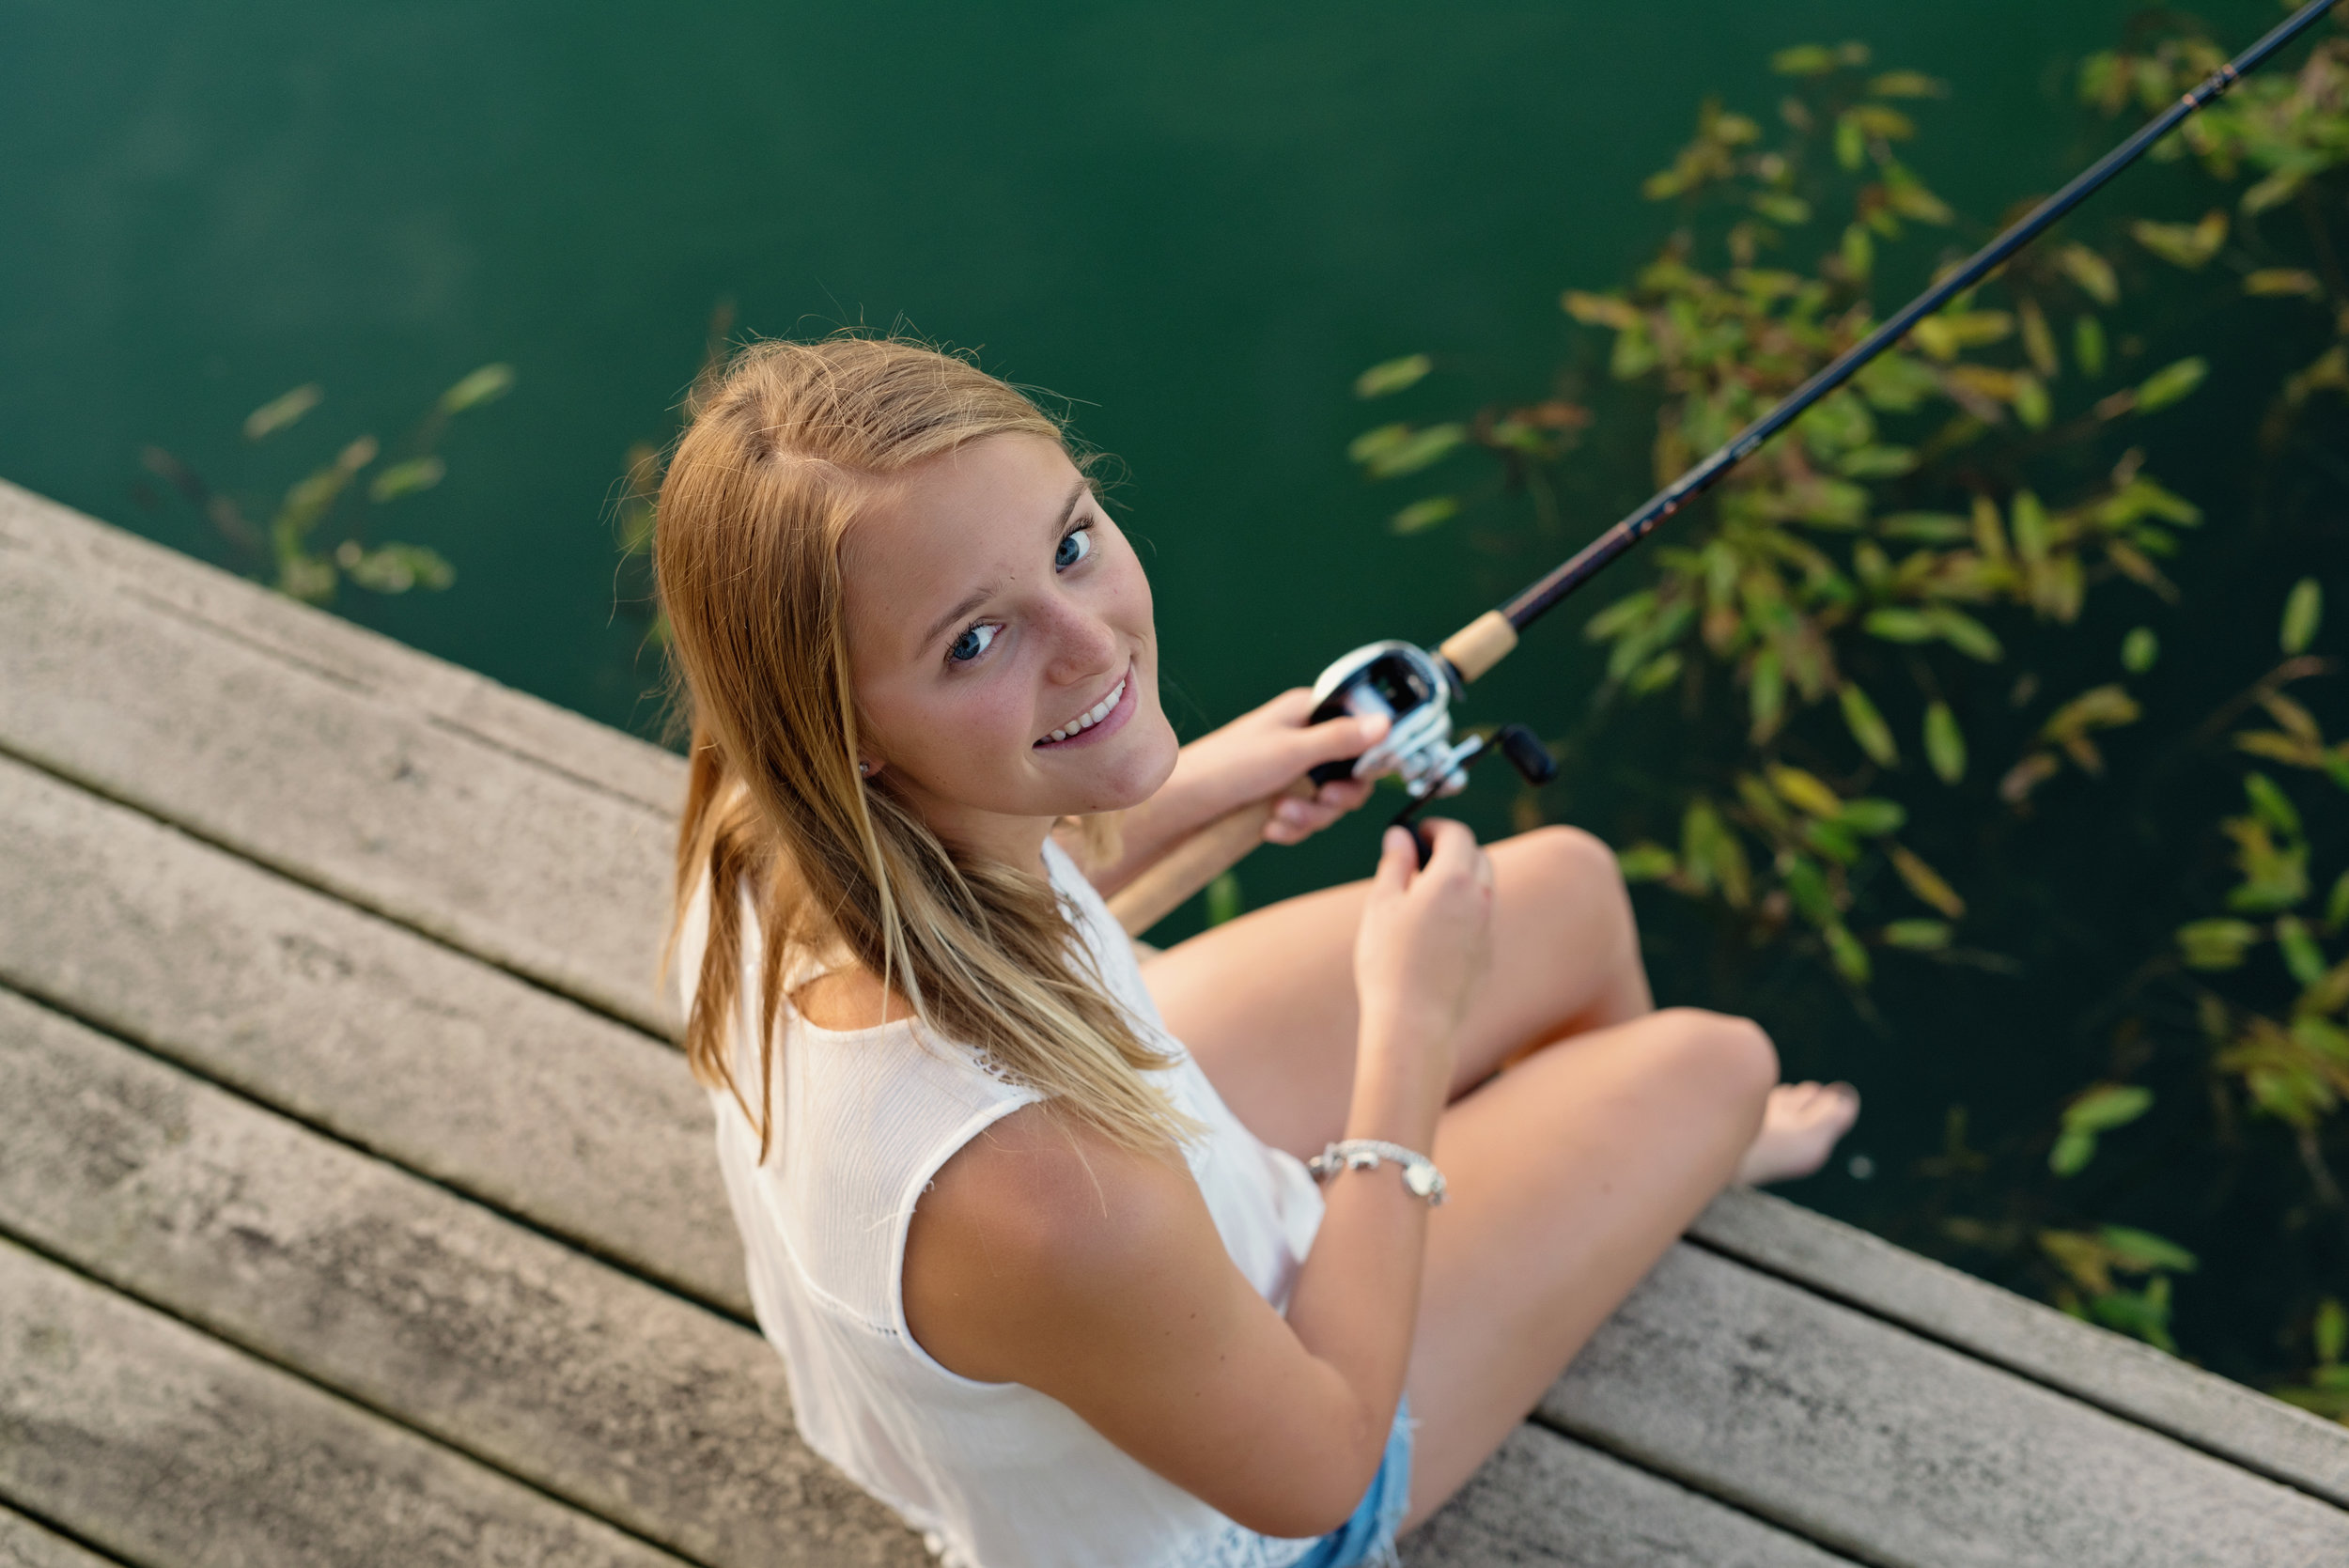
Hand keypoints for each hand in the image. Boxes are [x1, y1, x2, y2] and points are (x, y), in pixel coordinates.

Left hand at [1170, 688, 1389, 846]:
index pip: (1361, 727)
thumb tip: (1386, 722)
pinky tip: (1269, 828)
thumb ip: (1340, 739)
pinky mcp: (1280, 798)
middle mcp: (1304, 739)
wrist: (1182, 805)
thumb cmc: (1229, 766)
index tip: (1366, 774)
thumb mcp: (1292, 751)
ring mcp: (1292, 770)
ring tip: (1280, 816)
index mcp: (1308, 713)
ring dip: (1310, 816)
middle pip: (1352, 773)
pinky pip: (1306, 818)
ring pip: (1329, 801)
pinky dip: (1292, 828)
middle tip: (1324, 802)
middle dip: (1337, 796)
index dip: (1370, 755)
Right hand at [1352, 820, 1493, 1089]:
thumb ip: (1394, 864)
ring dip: (1460, 881)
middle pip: (1478, 858)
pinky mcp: (1488, 957)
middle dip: (1453, 850)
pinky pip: (1481, 921)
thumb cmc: (1389, 962)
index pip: (1458, 834)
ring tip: (1424, 896)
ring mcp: (1488, 931)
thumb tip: (1400, 836)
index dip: (1437, 827)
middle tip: (1421, 859)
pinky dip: (1464, 912)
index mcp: (1454, 880)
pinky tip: (1433, 933)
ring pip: (1483, 890)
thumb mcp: (1381, 905)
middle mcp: (1480, 900)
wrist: (1414, 1023)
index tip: (1418, 832)